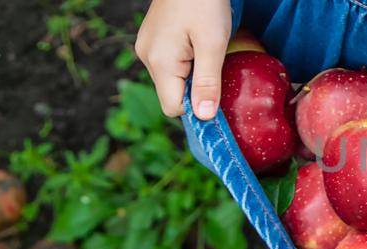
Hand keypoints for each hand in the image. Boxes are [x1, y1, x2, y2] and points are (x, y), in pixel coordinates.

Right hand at [134, 0, 230, 119]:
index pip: (174, 108)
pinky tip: (198, 43)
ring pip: (172, 79)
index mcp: (159, 62)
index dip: (198, 107)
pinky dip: (186, 61)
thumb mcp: (213, 43)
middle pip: (172, 94)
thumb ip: (208, 82)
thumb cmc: (204, 2)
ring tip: (207, 49)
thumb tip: (204, 118)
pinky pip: (170, 63)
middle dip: (196, 88)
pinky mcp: (153, 39)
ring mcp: (148, 47)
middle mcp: (147, 57)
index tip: (219, 94)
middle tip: (216, 65)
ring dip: (192, 73)